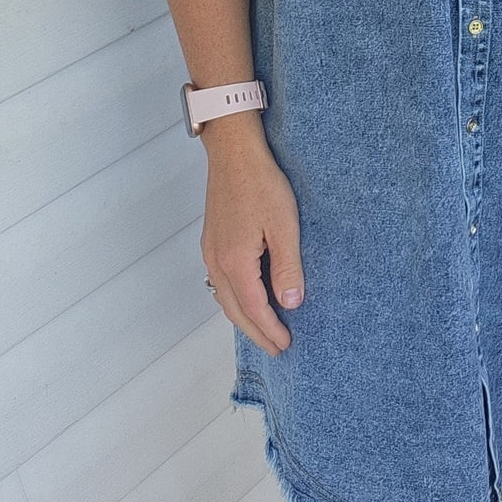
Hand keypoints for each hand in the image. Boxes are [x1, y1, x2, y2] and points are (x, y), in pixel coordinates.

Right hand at [199, 117, 303, 355]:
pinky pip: (221, 281)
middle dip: (256, 332)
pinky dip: (236, 298)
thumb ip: (287, 268)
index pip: (254, 308)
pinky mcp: (212, 240)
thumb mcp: (284, 227)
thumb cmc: (261, 183)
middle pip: (234, 310)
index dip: (270, 329)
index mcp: (235, 261)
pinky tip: (249, 297)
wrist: (234, 152)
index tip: (286, 345)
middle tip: (276, 348)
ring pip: (225, 297)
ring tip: (264, 329)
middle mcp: (216, 260)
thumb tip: (291, 303)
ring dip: (244, 317)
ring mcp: (211, 250)